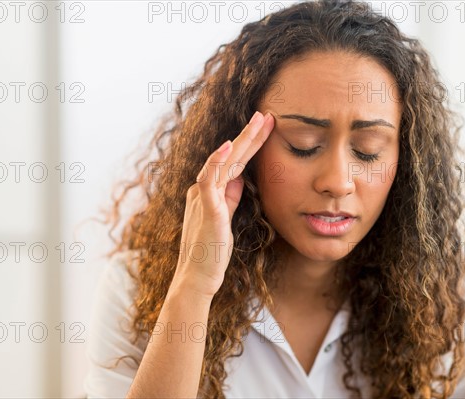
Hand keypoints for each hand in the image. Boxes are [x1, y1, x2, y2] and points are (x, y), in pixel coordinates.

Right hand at [170, 111, 274, 298]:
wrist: (197, 278)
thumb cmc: (211, 251)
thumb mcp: (224, 218)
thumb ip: (229, 197)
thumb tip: (239, 177)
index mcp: (209, 191)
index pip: (233, 162)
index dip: (249, 144)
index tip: (266, 128)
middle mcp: (203, 189)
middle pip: (229, 156)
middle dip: (249, 135)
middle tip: (266, 114)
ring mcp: (202, 197)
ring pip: (222, 161)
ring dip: (241, 140)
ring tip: (258, 121)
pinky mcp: (205, 209)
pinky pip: (208, 180)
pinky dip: (217, 162)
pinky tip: (228, 146)